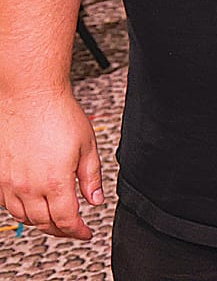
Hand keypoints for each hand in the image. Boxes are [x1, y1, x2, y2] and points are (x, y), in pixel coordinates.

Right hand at [0, 88, 102, 239]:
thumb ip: (91, 177)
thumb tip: (95, 199)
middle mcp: (28, 186)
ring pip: (23, 217)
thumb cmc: (58, 114)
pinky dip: (20, 210)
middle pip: (43, 223)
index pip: (66, 219)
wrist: (29, 96)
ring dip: (40, 222)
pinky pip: (7, 203)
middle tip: (73, 229)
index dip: (78, 231)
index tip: (85, 233)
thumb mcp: (87, 146)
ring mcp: (9, 182)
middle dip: (61, 230)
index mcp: (54, 181)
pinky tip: (31, 205)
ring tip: (55, 219)